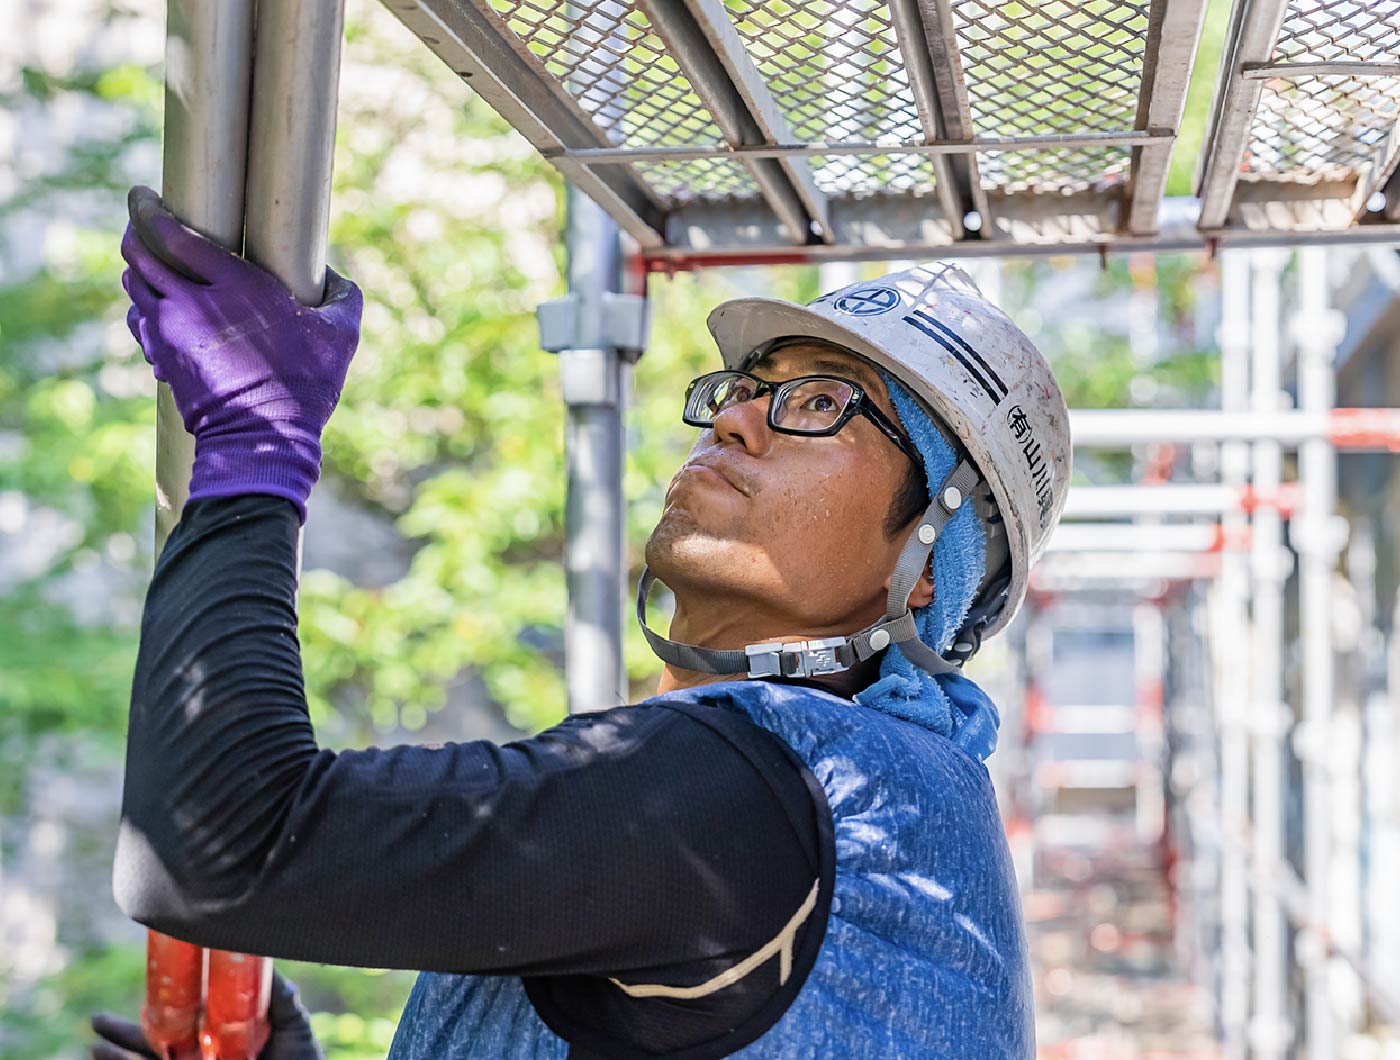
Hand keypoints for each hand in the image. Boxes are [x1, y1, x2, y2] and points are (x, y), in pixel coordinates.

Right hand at [89, 970, 323, 1059]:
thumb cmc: (303, 1056)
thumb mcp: (293, 1020)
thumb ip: (279, 994)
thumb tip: (261, 958)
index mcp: (218, 1034)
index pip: (180, 1018)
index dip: (154, 1008)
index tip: (138, 995)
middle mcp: (202, 1055)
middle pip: (155, 1044)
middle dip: (123, 1036)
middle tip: (94, 1021)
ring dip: (119, 1059)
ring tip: (90, 1050)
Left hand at [120, 185, 362, 523]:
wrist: (264, 438)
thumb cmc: (306, 385)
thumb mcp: (341, 337)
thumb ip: (343, 297)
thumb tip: (338, 278)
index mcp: (235, 285)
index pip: (171, 234)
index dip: (149, 210)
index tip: (143, 196)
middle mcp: (193, 303)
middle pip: (139, 254)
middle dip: (136, 236)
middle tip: (142, 228)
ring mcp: (172, 332)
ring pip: (135, 287)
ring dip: (140, 273)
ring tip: (152, 268)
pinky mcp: (163, 359)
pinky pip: (140, 323)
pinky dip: (144, 311)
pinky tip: (159, 313)